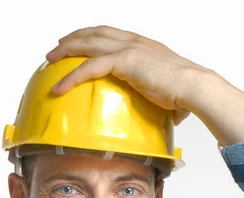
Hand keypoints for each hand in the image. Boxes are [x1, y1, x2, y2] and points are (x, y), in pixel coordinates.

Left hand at [46, 26, 210, 125]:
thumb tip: (173, 118)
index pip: (111, 34)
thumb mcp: (168, 92)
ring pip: (88, 44)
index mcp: (143, 45)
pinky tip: (58, 87)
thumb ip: (163, 99)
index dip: (92, 35)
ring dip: (66, 50)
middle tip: (57, 48)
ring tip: (50, 59)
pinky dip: (71, 77)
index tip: (78, 40)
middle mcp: (134, 42)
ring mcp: (128, 49)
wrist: (194, 87)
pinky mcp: (124, 62)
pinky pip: (89, 67)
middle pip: (95, 33)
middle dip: (74, 38)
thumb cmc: (186, 93)